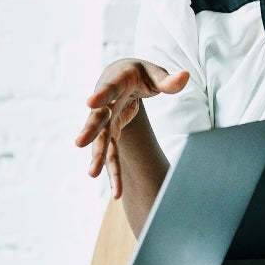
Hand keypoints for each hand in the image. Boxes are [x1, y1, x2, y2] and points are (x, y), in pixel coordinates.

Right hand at [74, 58, 188, 197]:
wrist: (122, 78)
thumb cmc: (139, 74)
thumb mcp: (154, 72)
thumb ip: (167, 79)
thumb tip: (185, 76)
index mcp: (116, 80)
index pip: (108, 88)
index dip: (101, 95)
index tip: (90, 102)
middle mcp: (106, 102)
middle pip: (98, 117)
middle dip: (89, 130)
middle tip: (79, 143)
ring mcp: (107, 120)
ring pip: (102, 140)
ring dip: (98, 157)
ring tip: (92, 174)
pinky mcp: (111, 133)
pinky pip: (112, 153)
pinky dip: (114, 171)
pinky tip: (117, 192)